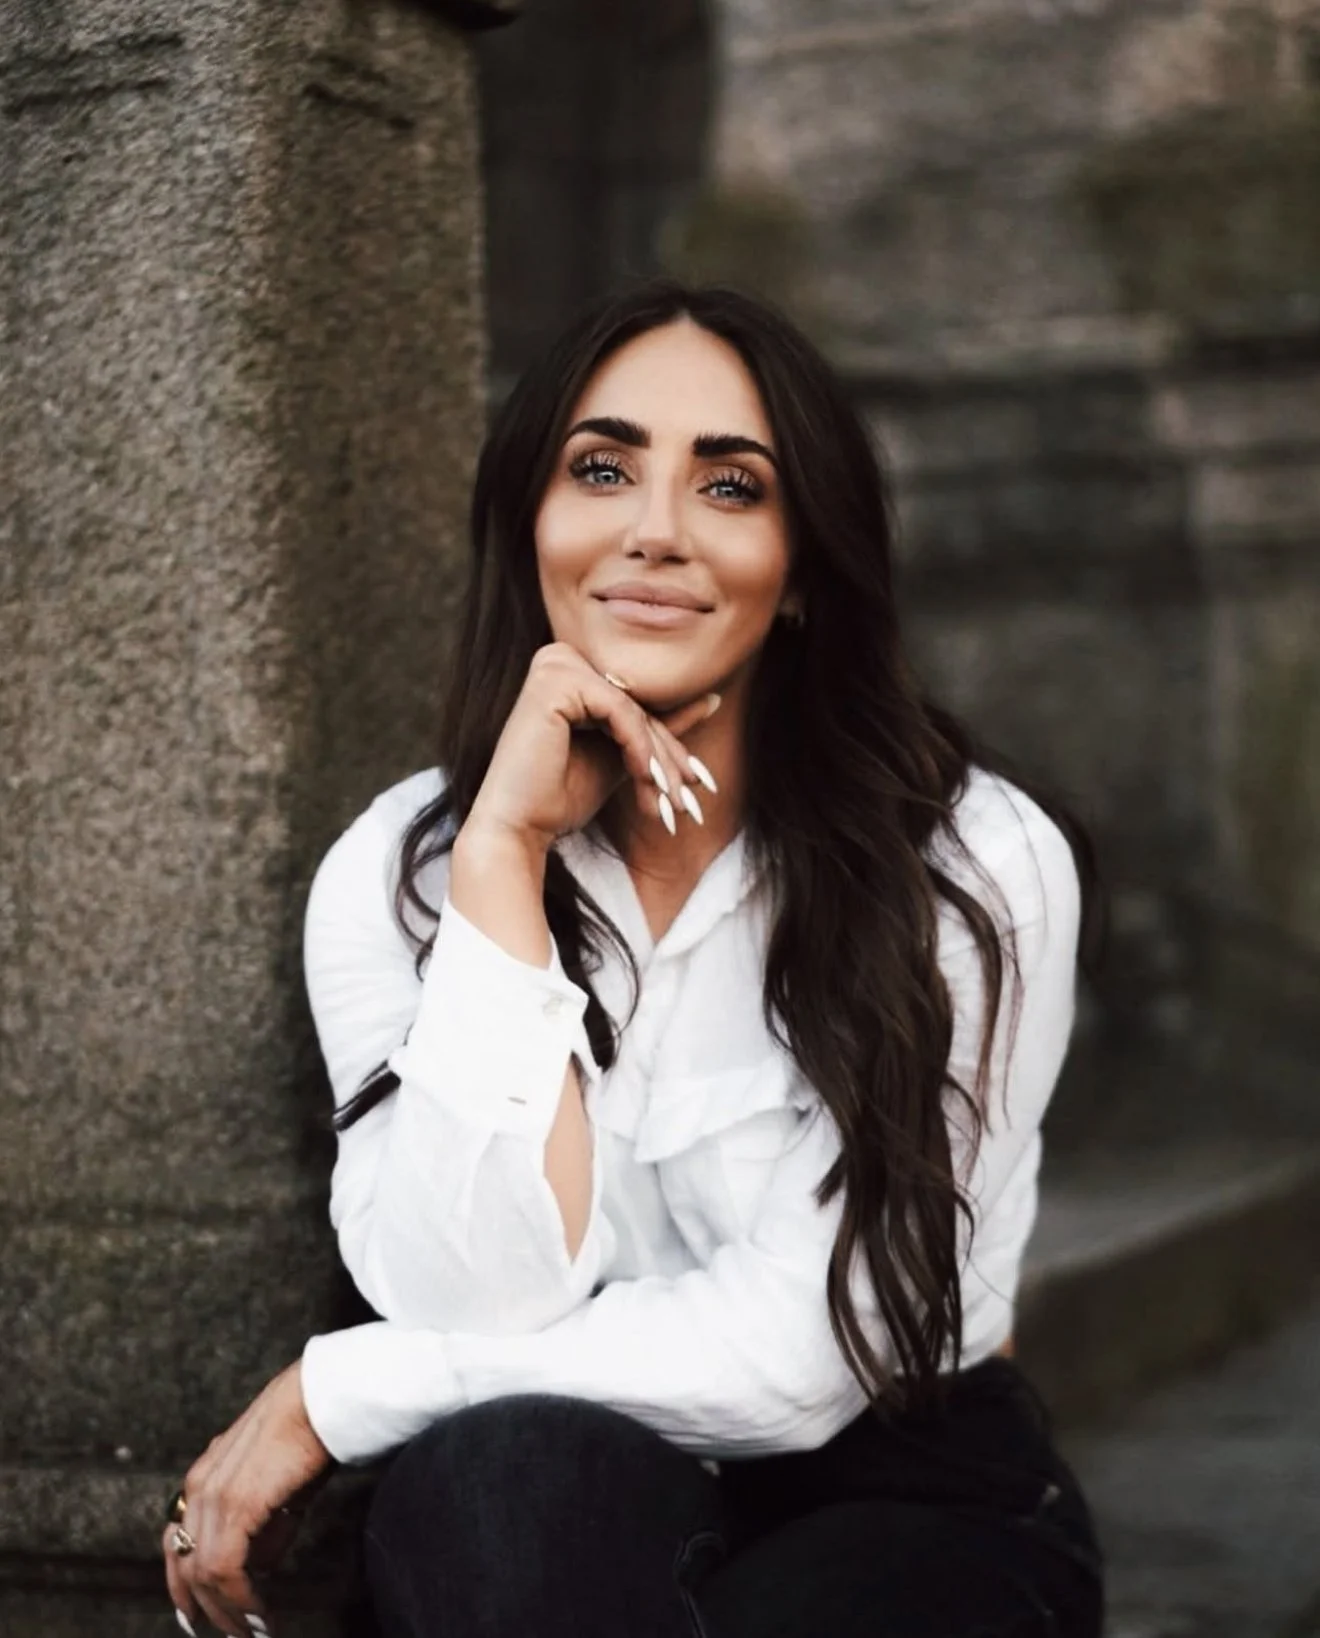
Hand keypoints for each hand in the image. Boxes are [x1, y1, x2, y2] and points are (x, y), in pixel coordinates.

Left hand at [162, 1360, 331, 1635]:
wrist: (322, 1397)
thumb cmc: (308, 1432)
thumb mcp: (278, 1484)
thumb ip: (263, 1524)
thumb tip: (259, 1565)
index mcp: (203, 1477)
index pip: (175, 1543)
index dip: (180, 1587)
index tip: (192, 1618)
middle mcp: (199, 1487)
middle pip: (185, 1565)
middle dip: (206, 1609)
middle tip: (234, 1635)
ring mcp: (214, 1495)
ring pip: (205, 1573)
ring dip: (229, 1612)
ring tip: (253, 1633)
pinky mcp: (237, 1505)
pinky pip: (226, 1568)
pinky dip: (242, 1599)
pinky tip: (262, 1616)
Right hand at [464, 642, 719, 851]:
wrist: (520, 828)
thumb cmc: (560, 797)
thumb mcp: (623, 758)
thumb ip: (658, 728)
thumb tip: (713, 699)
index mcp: (569, 670)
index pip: (635, 705)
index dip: (668, 748)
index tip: (697, 785)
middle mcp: (558, 657)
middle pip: (636, 706)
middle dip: (667, 758)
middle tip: (688, 801)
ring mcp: (554, 664)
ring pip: (633, 710)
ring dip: (657, 759)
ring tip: (669, 802)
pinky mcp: (554, 680)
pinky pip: (619, 710)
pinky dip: (639, 747)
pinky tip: (644, 780)